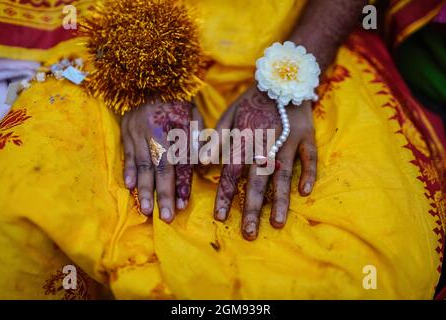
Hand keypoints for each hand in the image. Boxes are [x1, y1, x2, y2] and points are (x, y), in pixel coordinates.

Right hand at [121, 101, 202, 221]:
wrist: (149, 77)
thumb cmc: (177, 99)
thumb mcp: (194, 114)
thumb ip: (198, 139)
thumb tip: (202, 164)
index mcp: (177, 130)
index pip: (181, 164)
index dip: (182, 185)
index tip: (184, 205)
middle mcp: (157, 135)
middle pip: (161, 170)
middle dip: (164, 195)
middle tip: (166, 218)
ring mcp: (139, 134)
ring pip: (143, 166)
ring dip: (144, 190)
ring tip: (145, 210)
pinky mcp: (126, 132)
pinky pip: (127, 155)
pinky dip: (129, 171)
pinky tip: (130, 187)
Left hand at [211, 87, 316, 239]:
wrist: (280, 78)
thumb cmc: (251, 102)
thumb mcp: (228, 116)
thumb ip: (216, 140)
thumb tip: (201, 165)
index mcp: (244, 141)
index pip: (232, 174)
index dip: (226, 196)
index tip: (221, 218)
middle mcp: (265, 145)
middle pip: (258, 181)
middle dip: (252, 209)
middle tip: (249, 234)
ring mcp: (288, 141)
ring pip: (284, 174)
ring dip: (280, 199)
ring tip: (277, 223)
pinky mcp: (307, 136)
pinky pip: (310, 157)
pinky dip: (308, 173)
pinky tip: (305, 192)